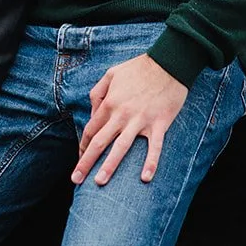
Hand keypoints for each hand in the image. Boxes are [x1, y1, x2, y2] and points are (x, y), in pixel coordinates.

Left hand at [73, 55, 187, 185]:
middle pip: (100, 142)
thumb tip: (92, 112)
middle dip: (86, 162)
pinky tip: (145, 178)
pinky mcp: (160, 123)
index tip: (79, 159)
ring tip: (99, 182)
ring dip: (109, 166)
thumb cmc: (139, 68)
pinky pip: (154, 147)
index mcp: (109, 103)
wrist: (169, 63)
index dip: (83, 146)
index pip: (91, 130)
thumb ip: (98, 92)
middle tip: (76, 180)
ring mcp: (141, 120)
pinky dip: (150, 163)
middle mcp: (122, 114)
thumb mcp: (111, 74)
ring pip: (121, 147)